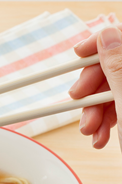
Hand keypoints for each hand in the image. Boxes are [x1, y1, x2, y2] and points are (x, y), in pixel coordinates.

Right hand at [69, 25, 121, 149]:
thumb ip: (119, 67)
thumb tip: (107, 35)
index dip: (102, 42)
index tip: (78, 53)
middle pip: (118, 67)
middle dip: (94, 87)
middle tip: (77, 100)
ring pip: (116, 90)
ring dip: (96, 110)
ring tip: (91, 131)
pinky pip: (121, 108)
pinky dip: (107, 122)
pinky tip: (102, 137)